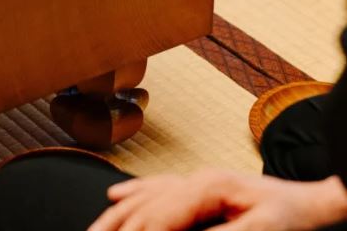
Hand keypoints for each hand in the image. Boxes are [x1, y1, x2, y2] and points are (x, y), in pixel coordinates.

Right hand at [89, 171, 346, 230]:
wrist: (312, 197)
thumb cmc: (290, 215)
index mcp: (207, 187)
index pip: (159, 214)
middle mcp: (194, 179)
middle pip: (144, 203)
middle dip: (115, 224)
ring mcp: (194, 179)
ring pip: (144, 194)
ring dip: (116, 211)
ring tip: (93, 228)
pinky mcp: (199, 185)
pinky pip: (155, 186)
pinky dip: (132, 192)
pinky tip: (114, 195)